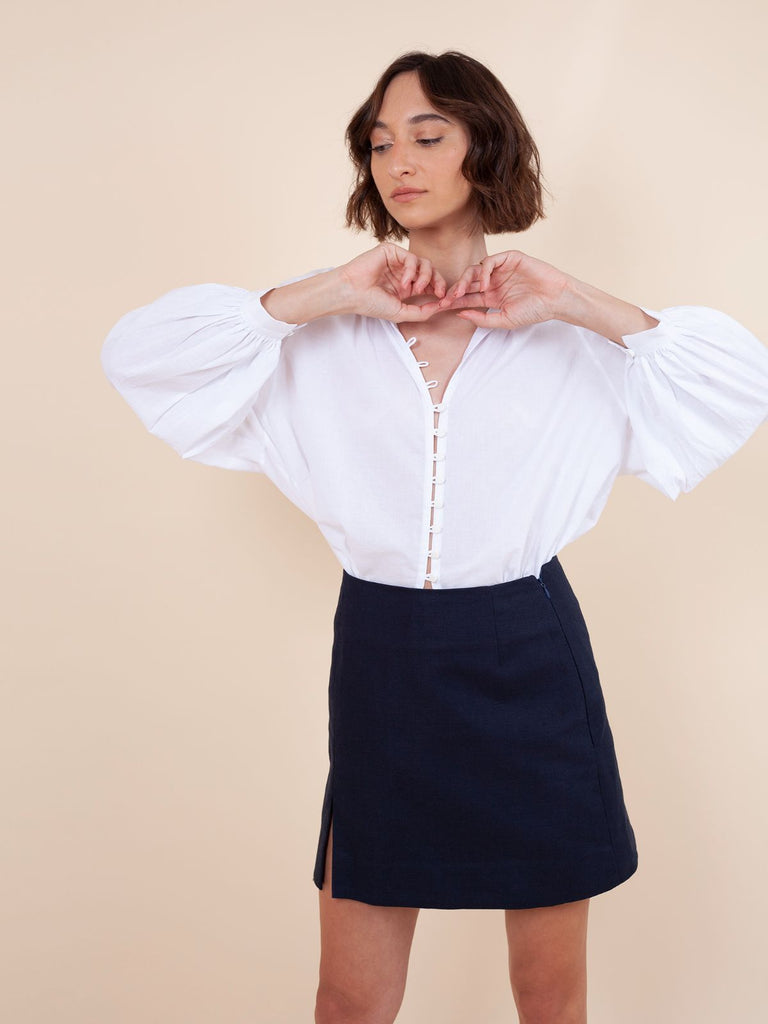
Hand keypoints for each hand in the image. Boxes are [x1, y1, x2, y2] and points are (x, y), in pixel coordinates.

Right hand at [336, 243, 447, 322]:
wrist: (352, 293)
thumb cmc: (371, 304)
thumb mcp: (401, 313)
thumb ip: (421, 312)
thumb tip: (441, 307)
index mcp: (406, 286)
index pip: (430, 284)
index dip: (439, 290)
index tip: (444, 301)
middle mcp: (404, 272)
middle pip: (431, 271)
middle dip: (438, 282)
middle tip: (438, 293)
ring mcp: (398, 261)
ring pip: (424, 263)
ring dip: (425, 277)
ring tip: (415, 289)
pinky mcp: (392, 251)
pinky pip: (411, 257)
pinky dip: (411, 271)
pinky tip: (404, 282)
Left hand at [432, 250, 573, 329]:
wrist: (556, 299)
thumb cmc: (534, 311)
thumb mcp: (504, 320)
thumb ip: (482, 318)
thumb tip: (460, 314)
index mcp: (491, 297)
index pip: (467, 297)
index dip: (452, 301)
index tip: (439, 308)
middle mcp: (493, 282)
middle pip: (467, 282)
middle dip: (454, 290)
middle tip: (446, 300)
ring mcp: (501, 269)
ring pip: (475, 270)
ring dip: (465, 281)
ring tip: (461, 293)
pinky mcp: (510, 258)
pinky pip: (490, 261)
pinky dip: (484, 272)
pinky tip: (485, 284)